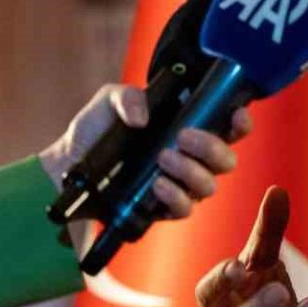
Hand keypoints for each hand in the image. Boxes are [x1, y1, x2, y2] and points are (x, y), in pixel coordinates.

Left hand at [37, 83, 249, 217]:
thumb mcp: (109, 101)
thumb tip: (144, 119)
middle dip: (212, 148)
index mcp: (189, 128)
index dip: (240, 122)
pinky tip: (156, 184)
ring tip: (162, 159)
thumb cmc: (95, 130)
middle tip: (182, 137)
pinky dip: (174, 196)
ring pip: (209, 186)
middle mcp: (191, 158)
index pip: (229, 127)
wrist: (66, 164)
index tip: (235, 116)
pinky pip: (184, 208)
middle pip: (226, 160)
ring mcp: (179, 185)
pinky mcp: (163, 209)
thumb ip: (129, 97)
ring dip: (191, 171)